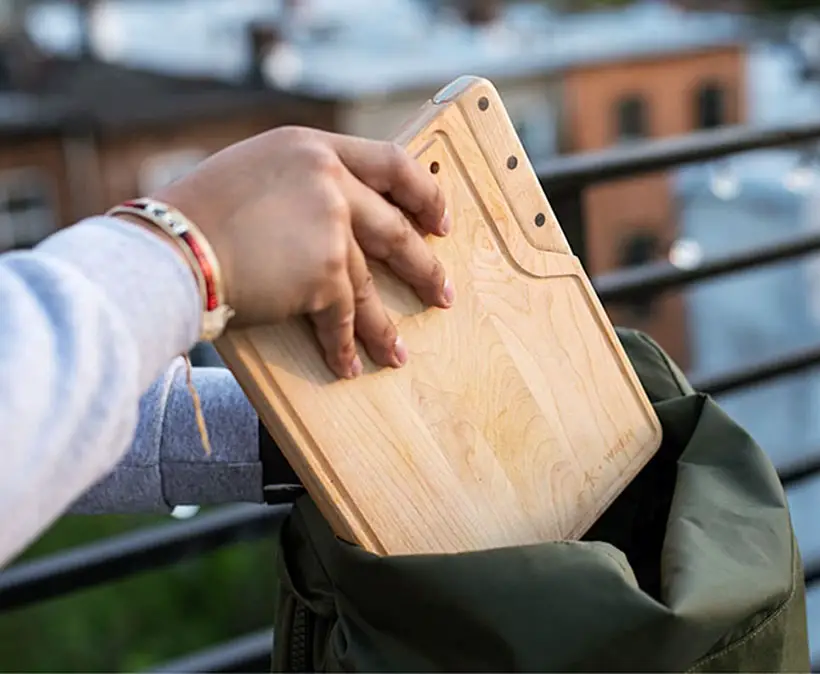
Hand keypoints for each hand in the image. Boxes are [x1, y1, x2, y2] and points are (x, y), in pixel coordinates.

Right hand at [154, 126, 453, 378]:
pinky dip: (344, 345)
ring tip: (398, 353)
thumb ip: (296, 186)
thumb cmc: (193, 214)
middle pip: (394, 228)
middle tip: (441, 290)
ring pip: (369, 284)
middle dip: (423, 266)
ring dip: (383, 325)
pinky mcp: (322, 273)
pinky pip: (341, 317)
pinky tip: (347, 365)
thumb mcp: (250, 173)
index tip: (439, 221)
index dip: (423, 193)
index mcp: (312, 149)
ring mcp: (330, 227)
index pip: (390, 162)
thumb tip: (329, 217)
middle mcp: (328, 181)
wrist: (168, 246)